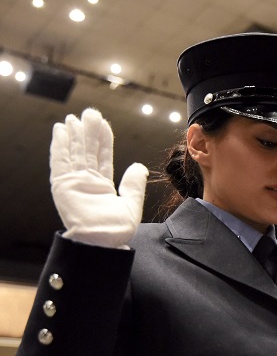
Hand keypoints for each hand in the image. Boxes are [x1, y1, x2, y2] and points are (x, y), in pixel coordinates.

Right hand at [50, 108, 148, 248]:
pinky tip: (61, 130)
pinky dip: (59, 145)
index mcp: (102, 186)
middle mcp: (86, 182)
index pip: (103, 157)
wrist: (102, 243)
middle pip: (88, 151)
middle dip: (89, 132)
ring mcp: (74, 182)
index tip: (104, 124)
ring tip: (76, 116)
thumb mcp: (132, 204)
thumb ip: (134, 184)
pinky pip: (60, 160)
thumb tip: (139, 166)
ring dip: (75, 134)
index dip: (103, 140)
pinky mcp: (62, 185)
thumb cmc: (116, 231)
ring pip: (74, 152)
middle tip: (91, 112)